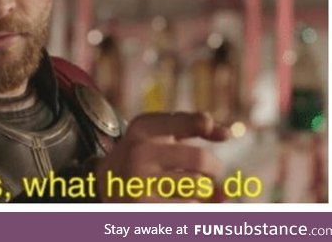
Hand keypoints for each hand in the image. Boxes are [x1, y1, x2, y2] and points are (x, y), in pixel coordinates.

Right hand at [94, 112, 228, 202]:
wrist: (103, 183)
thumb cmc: (143, 153)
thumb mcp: (158, 132)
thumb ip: (191, 125)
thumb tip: (228, 133)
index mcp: (144, 127)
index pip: (184, 121)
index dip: (205, 125)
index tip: (225, 135)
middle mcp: (140, 152)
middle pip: (200, 160)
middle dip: (214, 167)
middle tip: (210, 172)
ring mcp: (140, 183)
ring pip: (197, 188)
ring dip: (203, 190)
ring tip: (192, 187)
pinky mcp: (144, 209)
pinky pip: (189, 209)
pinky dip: (194, 206)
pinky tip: (182, 203)